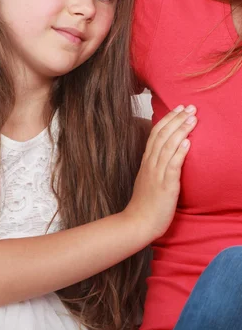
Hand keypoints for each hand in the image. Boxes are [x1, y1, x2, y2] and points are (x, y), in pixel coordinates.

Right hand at [124, 104, 196, 241]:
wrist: (137, 223)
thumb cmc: (145, 204)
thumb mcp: (148, 179)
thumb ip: (155, 166)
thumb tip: (167, 155)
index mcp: (146, 161)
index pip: (155, 134)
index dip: (168, 119)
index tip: (179, 108)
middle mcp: (150, 164)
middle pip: (162, 135)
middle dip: (176, 119)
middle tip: (190, 106)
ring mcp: (157, 174)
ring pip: (168, 146)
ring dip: (180, 130)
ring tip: (192, 118)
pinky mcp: (165, 186)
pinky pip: (172, 166)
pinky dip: (179, 152)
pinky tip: (187, 142)